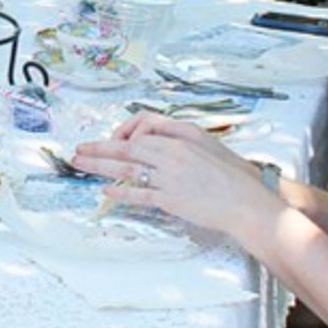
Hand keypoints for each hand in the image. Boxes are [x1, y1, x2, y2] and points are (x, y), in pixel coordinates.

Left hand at [72, 112, 285, 250]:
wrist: (249, 202)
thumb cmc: (234, 176)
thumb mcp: (208, 145)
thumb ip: (180, 140)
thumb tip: (153, 142)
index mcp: (184, 135)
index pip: (144, 125)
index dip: (124, 132)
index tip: (114, 141)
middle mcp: (174, 152)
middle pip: (127, 146)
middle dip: (99, 148)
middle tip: (79, 150)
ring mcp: (171, 176)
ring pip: (127, 168)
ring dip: (99, 166)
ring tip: (80, 165)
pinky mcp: (172, 199)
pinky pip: (140, 194)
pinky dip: (121, 192)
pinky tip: (105, 190)